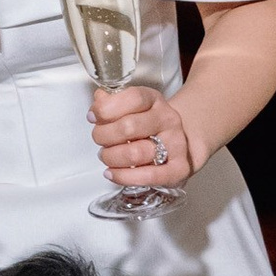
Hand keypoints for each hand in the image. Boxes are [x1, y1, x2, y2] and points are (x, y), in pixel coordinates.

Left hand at [88, 78, 199, 194]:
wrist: (182, 143)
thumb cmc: (148, 125)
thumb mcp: (133, 108)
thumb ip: (113, 102)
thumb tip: (99, 99)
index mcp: (154, 100)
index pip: (133, 98)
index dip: (107, 108)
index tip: (93, 117)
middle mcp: (167, 119)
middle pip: (128, 127)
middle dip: (103, 136)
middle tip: (98, 139)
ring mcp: (176, 144)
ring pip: (135, 153)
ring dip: (111, 157)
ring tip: (106, 156)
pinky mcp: (179, 168)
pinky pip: (149, 176)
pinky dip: (123, 176)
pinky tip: (111, 173)